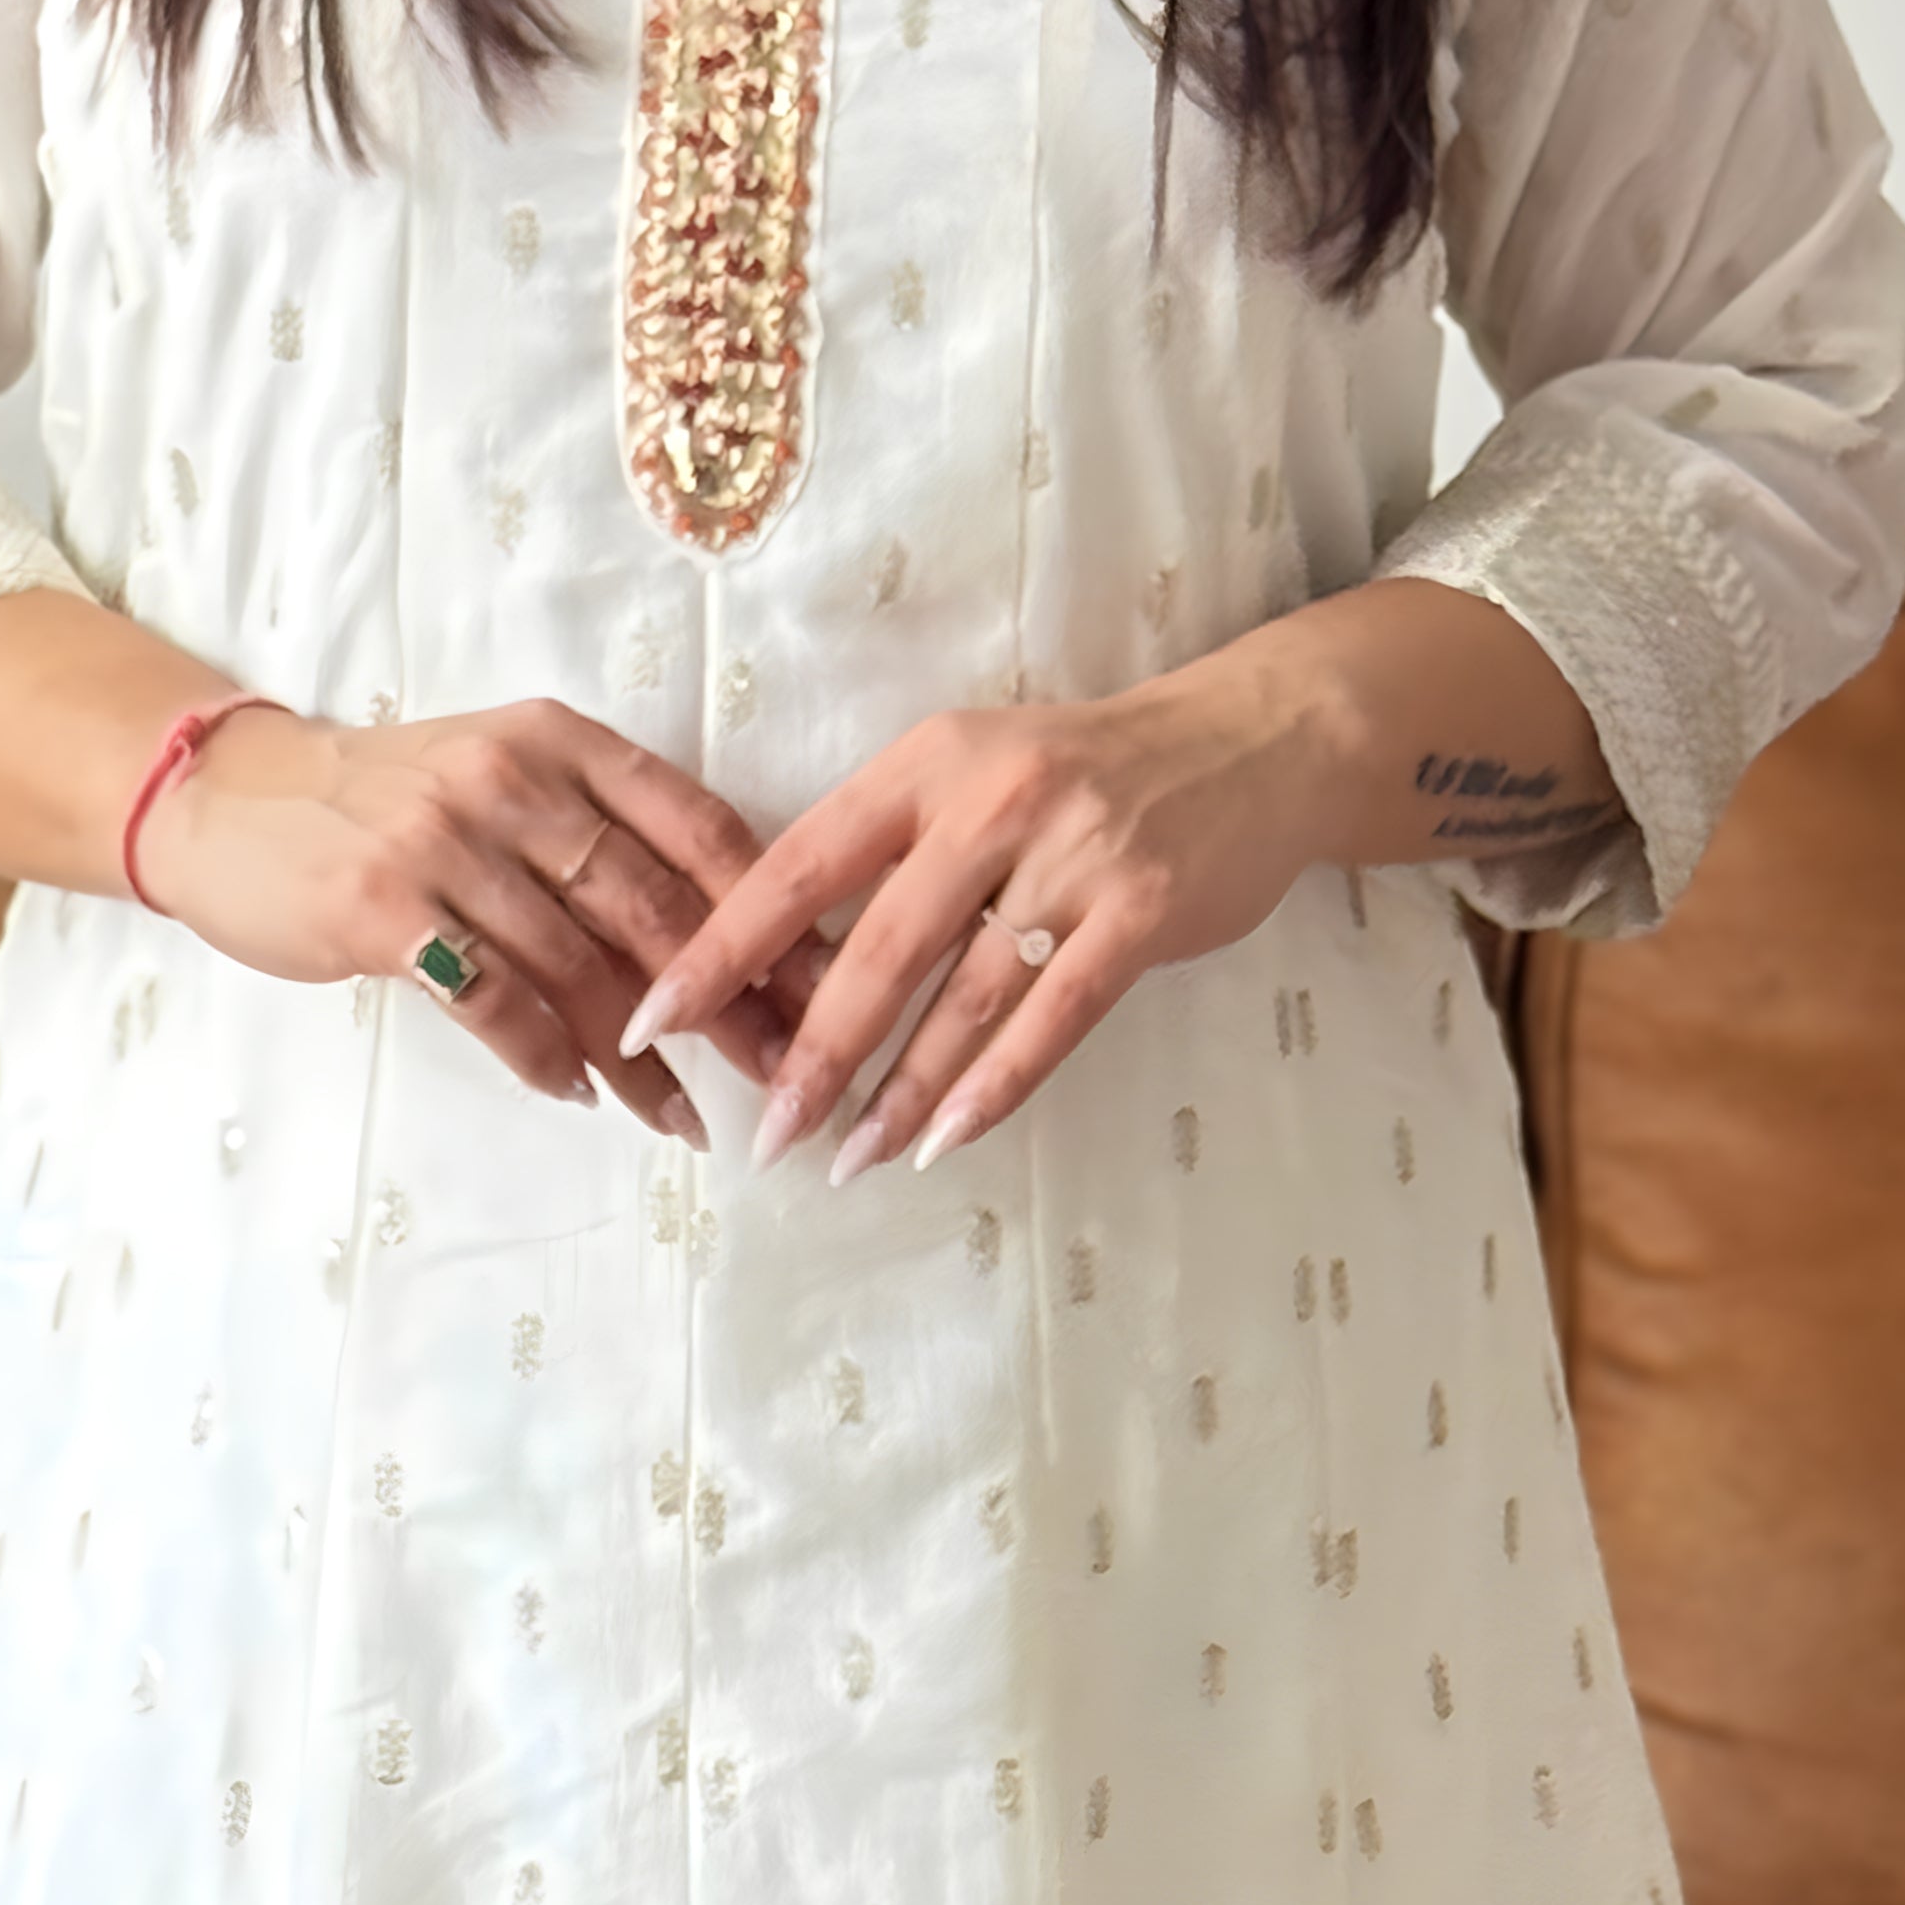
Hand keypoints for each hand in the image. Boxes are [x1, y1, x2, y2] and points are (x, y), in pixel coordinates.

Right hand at [142, 692, 834, 1142]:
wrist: (238, 798)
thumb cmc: (395, 798)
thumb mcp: (506, 778)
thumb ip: (601, 837)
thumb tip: (732, 936)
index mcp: (561, 739)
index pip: (696, 826)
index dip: (774, 912)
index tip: (831, 985)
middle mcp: (512, 778)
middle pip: (653, 905)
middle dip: (734, 1000)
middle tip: (790, 1072)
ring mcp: (445, 841)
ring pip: (579, 968)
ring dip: (644, 1058)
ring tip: (689, 1119)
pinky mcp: (384, 909)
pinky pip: (493, 999)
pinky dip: (547, 1055)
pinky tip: (584, 1094)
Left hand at [615, 664, 1340, 1179]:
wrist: (1249, 744)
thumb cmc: (1087, 771)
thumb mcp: (974, 772)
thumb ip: (893, 848)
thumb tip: (782, 958)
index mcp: (927, 763)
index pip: (799, 863)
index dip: (723, 946)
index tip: (656, 1015)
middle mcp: (991, 802)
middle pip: (875, 948)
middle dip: (811, 1052)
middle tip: (764, 1133)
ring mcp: (1071, 856)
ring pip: (961, 998)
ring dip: (898, 1091)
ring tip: (845, 1159)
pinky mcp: (1141, 911)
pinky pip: (1051, 1018)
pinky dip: (993, 1086)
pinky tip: (944, 1137)